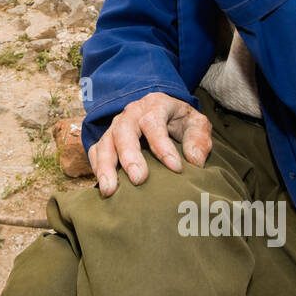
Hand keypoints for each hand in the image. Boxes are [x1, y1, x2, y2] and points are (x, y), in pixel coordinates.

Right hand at [88, 92, 213, 196]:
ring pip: (105, 142)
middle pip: (124, 130)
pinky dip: (97, 168)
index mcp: (155, 104)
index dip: (163, 145)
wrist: (165, 115)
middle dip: (130, 155)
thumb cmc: (181, 122)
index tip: (175, 168)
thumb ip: (199, 139)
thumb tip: (194, 161)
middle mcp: (131, 113)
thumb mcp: (197, 124)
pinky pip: (96, 152)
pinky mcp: (107, 140)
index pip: (154, 121)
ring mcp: (116, 126)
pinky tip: (103, 187)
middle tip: (138, 179)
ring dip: (106, 167)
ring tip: (110, 190)